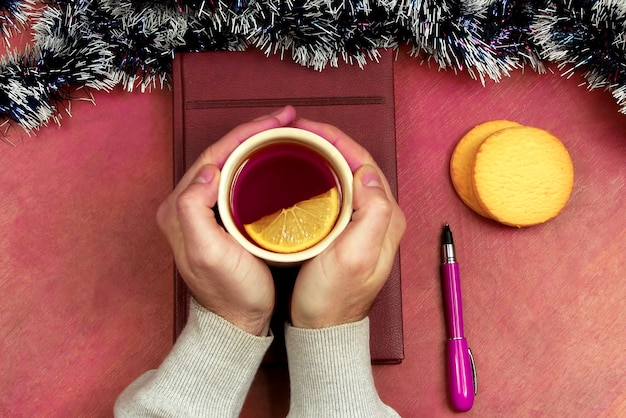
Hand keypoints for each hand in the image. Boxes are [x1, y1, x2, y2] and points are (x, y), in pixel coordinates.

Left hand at [156, 106, 297, 334]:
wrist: (237, 322)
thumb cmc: (228, 292)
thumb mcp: (207, 253)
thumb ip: (194, 209)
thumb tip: (208, 169)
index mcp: (180, 206)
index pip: (214, 155)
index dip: (247, 133)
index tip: (278, 121)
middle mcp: (187, 205)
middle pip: (223, 155)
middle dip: (255, 132)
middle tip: (287, 119)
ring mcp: (205, 212)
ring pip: (232, 165)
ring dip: (257, 145)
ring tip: (285, 132)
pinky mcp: (221, 220)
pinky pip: (238, 181)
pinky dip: (258, 165)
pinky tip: (276, 161)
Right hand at [290, 118, 405, 327]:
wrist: (324, 329)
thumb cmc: (334, 298)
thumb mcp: (355, 257)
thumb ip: (371, 214)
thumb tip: (368, 174)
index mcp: (385, 217)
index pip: (364, 162)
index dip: (336, 139)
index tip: (306, 128)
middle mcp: (380, 216)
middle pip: (357, 164)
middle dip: (329, 142)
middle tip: (297, 132)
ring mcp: (365, 224)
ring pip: (347, 176)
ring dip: (325, 156)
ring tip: (298, 145)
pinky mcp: (349, 232)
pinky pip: (338, 192)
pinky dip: (321, 176)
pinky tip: (302, 176)